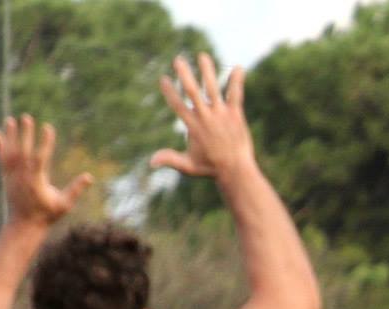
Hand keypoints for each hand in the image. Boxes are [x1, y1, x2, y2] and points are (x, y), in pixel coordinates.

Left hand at [0, 115, 94, 225]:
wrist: (24, 225)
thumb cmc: (47, 215)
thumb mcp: (65, 204)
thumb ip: (75, 190)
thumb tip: (89, 177)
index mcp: (37, 181)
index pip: (40, 158)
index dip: (45, 142)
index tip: (48, 127)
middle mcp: (22, 176)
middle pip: (23, 151)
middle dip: (25, 133)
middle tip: (27, 117)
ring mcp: (12, 176)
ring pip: (10, 152)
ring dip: (10, 135)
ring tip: (11, 119)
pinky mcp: (6, 178)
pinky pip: (1, 159)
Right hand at [152, 53, 256, 181]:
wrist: (236, 171)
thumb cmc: (211, 168)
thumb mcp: (188, 165)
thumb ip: (170, 158)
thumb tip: (150, 161)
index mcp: (193, 126)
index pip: (178, 105)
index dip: (169, 91)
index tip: (163, 79)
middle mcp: (206, 117)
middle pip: (192, 91)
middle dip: (185, 75)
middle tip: (178, 59)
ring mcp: (221, 115)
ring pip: (213, 89)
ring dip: (207, 71)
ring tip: (203, 56)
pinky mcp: (236, 115)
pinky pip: (235, 95)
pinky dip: (236, 81)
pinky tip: (238, 68)